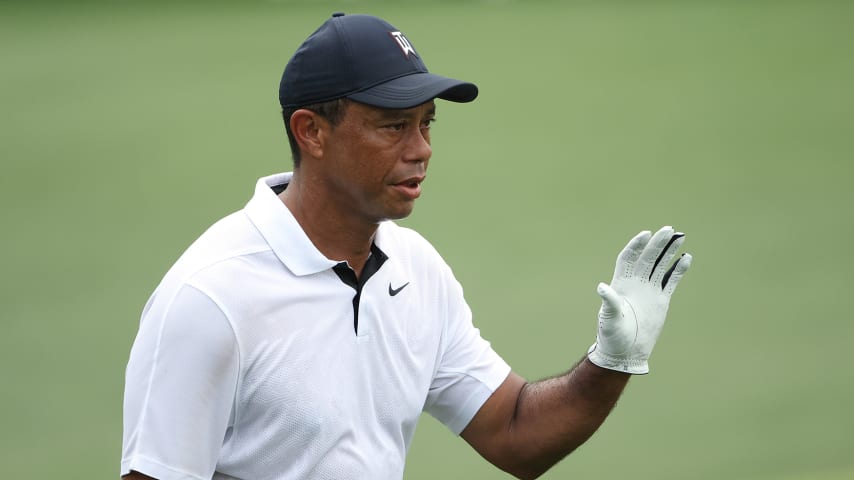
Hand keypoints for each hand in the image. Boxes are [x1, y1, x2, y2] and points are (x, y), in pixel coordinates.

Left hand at [588, 226, 692, 373]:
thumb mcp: (609, 318)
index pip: (628, 258)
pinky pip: (670, 280)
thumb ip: (610, 302)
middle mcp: (635, 283)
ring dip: (668, 252)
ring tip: (679, 236)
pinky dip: (678, 269)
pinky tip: (686, 258)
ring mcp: (649, 290)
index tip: (646, 234)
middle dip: (657, 243)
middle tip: (668, 229)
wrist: (625, 351)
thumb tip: (602, 287)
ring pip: (660, 266)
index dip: (636, 245)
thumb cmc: (612, 335)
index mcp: (621, 284)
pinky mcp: (661, 300)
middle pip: (647, 258)